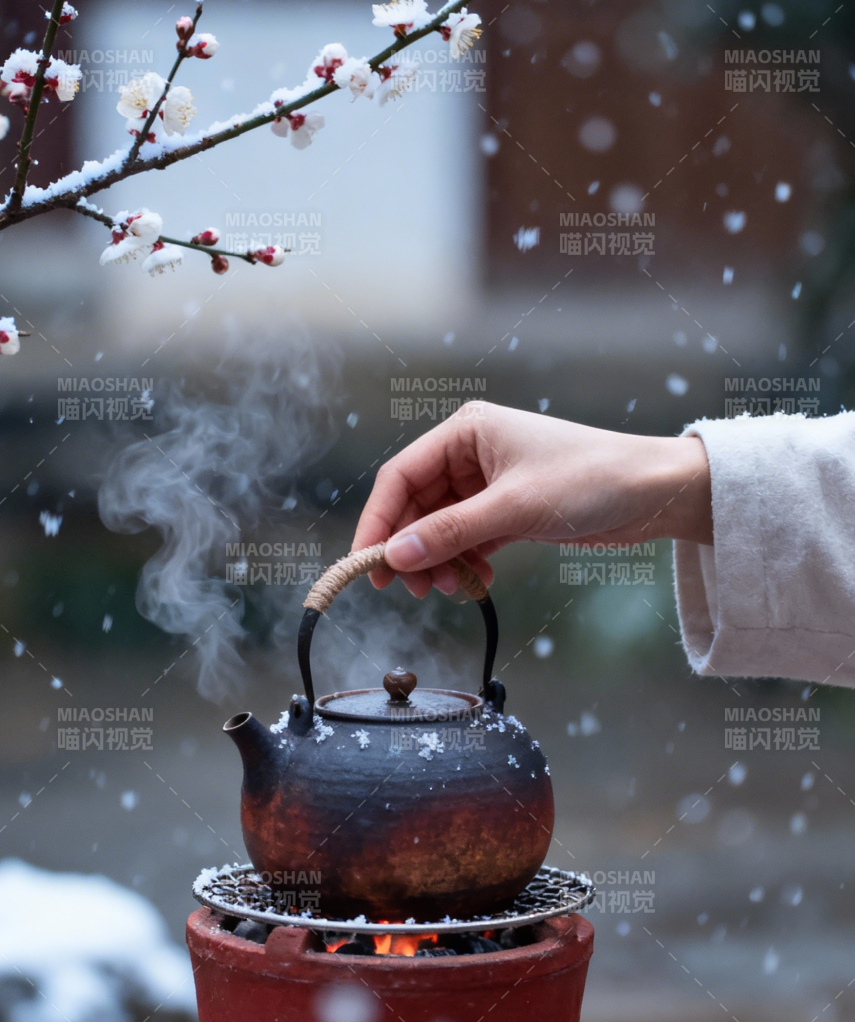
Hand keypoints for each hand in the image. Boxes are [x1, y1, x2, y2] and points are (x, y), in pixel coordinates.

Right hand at [352, 402, 712, 597]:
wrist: (655, 492)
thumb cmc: (591, 479)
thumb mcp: (514, 508)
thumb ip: (450, 533)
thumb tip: (396, 555)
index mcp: (465, 432)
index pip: (400, 477)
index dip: (378, 522)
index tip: (367, 564)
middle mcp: (471, 453)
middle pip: (416, 506)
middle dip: (411, 549)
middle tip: (411, 589)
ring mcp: (489, 483)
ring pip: (440, 527)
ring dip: (439, 560)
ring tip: (451, 587)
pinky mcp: (509, 510)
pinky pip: (469, 539)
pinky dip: (466, 562)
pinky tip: (478, 581)